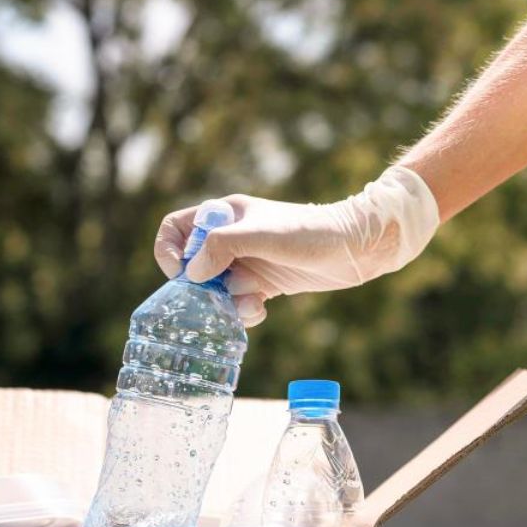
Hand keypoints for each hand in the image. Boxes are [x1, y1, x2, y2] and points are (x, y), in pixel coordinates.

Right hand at [153, 167, 438, 326]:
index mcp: (225, 215)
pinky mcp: (264, 282)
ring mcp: (247, 260)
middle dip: (200, 288)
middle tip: (215, 300)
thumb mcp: (262, 236)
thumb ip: (221, 247)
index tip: (182, 274)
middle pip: (193, 265)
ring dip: (224, 303)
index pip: (176, 228)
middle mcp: (232, 237)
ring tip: (249, 305)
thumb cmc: (310, 233)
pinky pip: (238, 301)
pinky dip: (243, 311)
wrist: (357, 248)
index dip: (169, 251)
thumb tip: (193, 273)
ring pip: (216, 289)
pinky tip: (261, 310)